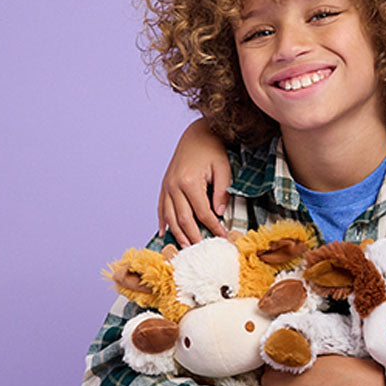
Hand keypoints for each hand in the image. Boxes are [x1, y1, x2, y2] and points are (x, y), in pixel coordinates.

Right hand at [157, 118, 231, 244]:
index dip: (213, 227)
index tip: (223, 237)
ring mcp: (166, 186)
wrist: (197, 134)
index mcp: (189, 182)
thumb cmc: (212, 150)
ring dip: (177, 234)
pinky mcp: (164, 185)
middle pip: (183, 219)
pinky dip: (163, 222)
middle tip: (202, 250)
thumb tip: (218, 214)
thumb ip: (222, 191)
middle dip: (193, 236)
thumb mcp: (223, 168)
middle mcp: (174, 186)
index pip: (202, 213)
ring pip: (170, 216)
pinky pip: (161, 207)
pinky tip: (164, 233)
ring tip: (185, 248)